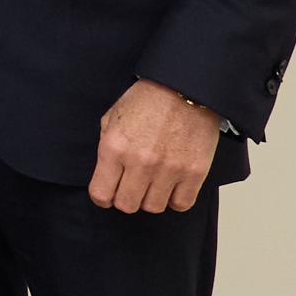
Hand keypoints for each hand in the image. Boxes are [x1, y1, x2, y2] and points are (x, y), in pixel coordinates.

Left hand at [88, 78, 219, 213]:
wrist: (184, 88)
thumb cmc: (146, 100)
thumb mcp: (112, 118)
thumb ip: (107, 148)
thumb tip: (106, 175)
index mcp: (115, 148)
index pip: (101, 194)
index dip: (102, 197)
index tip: (107, 193)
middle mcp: (140, 162)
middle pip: (127, 205)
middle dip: (125, 198)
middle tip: (131, 187)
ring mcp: (169, 169)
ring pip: (153, 207)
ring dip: (151, 198)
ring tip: (153, 183)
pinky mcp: (194, 173)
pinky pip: (181, 204)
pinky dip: (175, 199)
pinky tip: (172, 186)